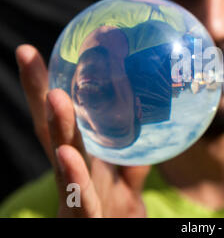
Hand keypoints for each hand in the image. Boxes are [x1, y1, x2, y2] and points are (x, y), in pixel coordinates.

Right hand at [16, 45, 149, 216]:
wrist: (115, 235)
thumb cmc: (116, 207)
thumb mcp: (129, 177)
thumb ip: (135, 153)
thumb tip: (150, 122)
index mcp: (82, 156)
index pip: (65, 117)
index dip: (47, 86)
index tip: (34, 50)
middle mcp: (71, 170)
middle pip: (52, 129)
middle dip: (39, 93)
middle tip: (27, 55)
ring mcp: (72, 194)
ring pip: (62, 158)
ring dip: (57, 127)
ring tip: (54, 97)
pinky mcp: (82, 219)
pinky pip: (80, 198)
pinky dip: (73, 177)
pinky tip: (66, 156)